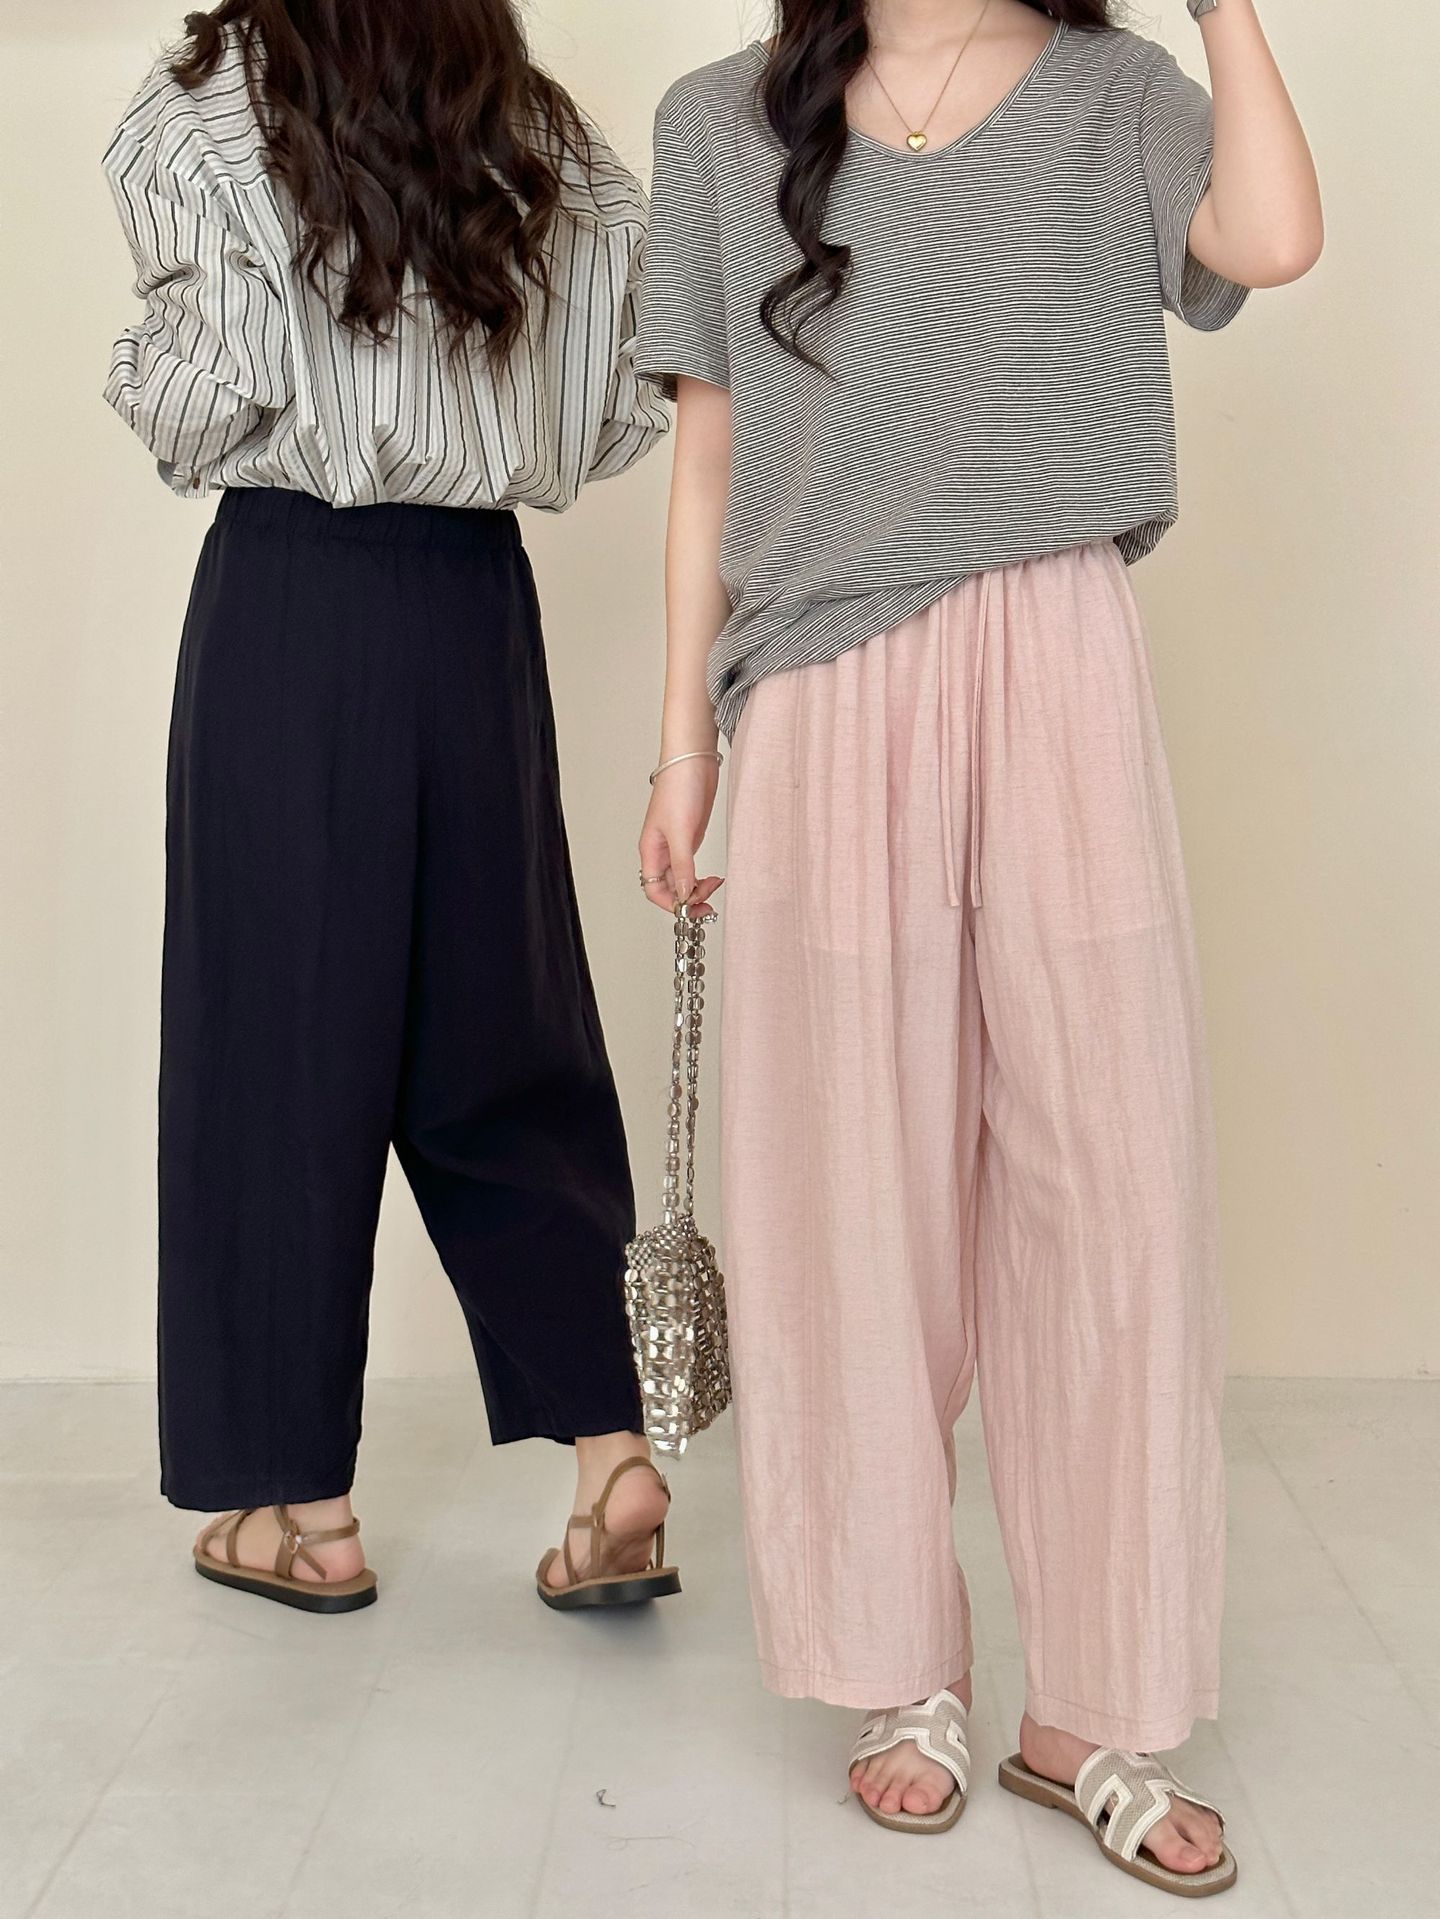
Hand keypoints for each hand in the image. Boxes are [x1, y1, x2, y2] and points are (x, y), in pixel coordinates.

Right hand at [639, 757, 723, 914]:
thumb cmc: (679, 787)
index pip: (654, 890)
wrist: (694, 760)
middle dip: (688, 899)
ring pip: (682, 879)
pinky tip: (714, 877)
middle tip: (708, 903)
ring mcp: (677, 845)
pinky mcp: (691, 837)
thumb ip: (682, 866)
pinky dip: (702, 876)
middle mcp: (661, 850)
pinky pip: (692, 867)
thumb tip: (683, 894)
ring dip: (697, 889)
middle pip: (669, 888)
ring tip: (714, 888)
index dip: (671, 904)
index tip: (692, 909)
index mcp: (651, 850)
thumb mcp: (681, 832)